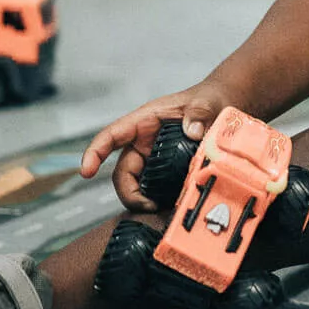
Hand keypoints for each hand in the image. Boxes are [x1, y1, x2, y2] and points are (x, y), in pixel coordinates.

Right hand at [80, 80, 234, 210]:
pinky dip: (159, 198)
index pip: (112, 135)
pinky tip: (172, 205)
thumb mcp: (205, 102)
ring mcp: (153, 157)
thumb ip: (199, 113)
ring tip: (159, 208)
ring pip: (137, 183)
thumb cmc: (208, 99)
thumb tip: (193, 131)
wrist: (222, 107)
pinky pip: (155, 187)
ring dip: (142, 198)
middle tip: (146, 206)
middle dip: (128, 191)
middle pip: (123, 170)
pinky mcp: (165, 169)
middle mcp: (143, 141)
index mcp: (145, 121)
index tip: (86, 171)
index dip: (95, 152)